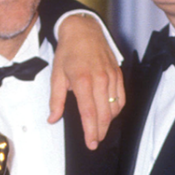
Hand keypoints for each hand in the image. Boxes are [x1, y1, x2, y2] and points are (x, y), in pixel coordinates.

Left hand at [49, 13, 124, 149]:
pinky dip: (116, 110)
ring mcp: (111, 77)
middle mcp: (100, 80)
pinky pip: (121, 98)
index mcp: (82, 81)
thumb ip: (56, 100)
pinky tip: (109, 115)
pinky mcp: (118, 74)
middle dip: (100, 132)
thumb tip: (52, 118)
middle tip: (94, 142)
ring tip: (99, 129)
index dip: (90, 131)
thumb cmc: (68, 52)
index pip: (89, 113)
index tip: (90, 144)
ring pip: (115, 108)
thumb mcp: (56, 75)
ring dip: (108, 122)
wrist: (83, 31)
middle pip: (104, 114)